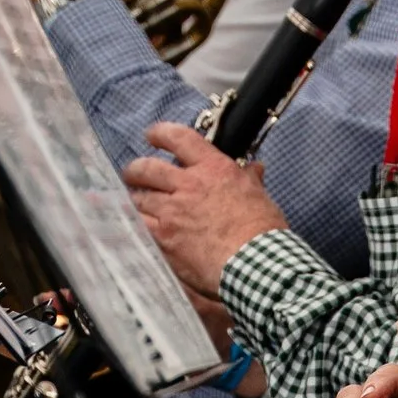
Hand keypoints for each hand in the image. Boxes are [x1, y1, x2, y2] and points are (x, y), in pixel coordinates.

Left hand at [126, 123, 284, 301]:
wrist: (255, 264)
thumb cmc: (263, 231)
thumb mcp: (259, 197)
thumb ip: (250, 180)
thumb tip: (255, 170)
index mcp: (212, 169)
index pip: (178, 138)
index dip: (160, 134)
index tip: (153, 137)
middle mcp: (187, 185)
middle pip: (147, 168)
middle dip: (136, 170)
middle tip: (134, 174)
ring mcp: (171, 213)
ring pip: (138, 199)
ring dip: (136, 200)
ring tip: (136, 205)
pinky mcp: (164, 239)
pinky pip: (139, 227)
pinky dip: (135, 226)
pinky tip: (136, 228)